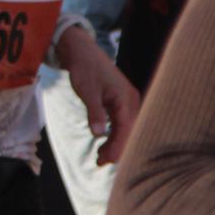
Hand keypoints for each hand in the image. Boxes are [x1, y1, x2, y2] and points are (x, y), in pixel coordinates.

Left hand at [57, 28, 140, 164]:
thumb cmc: (85, 69)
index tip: (106, 160)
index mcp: (126, 98)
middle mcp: (132, 101)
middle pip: (129, 131)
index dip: (117, 147)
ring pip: (126, 128)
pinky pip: (122, 123)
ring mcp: (128, 101)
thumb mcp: (87, 91)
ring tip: (99, 157)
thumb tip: (99, 134)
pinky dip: (114, 134)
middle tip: (99, 162)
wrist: (82, 52)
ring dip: (115, 143)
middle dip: (117, 149)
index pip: (126, 129)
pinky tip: (104, 143)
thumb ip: (94, 112)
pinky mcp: (121, 102)